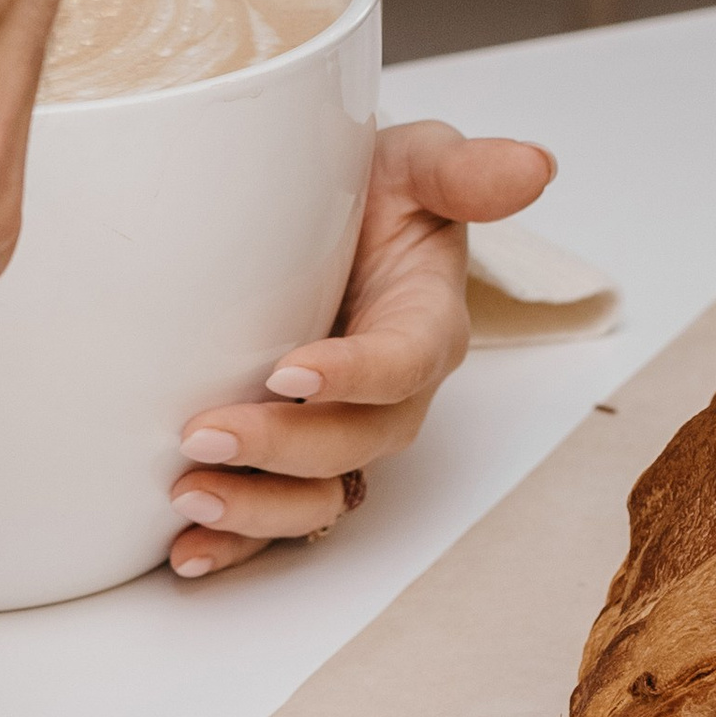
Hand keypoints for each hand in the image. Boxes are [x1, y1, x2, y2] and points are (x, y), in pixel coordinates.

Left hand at [163, 116, 557, 577]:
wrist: (324, 212)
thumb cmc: (376, 191)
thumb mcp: (420, 164)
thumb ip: (466, 171)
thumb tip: (533, 165)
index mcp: (424, 325)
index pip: (404, 362)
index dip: (356, 376)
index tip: (289, 371)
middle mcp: (388, 395)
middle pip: (353, 443)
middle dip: (283, 450)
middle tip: (204, 433)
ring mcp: (341, 432)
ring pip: (320, 495)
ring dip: (257, 510)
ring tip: (187, 496)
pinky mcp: (294, 455)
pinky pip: (277, 516)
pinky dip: (235, 543)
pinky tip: (183, 552)